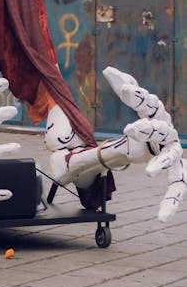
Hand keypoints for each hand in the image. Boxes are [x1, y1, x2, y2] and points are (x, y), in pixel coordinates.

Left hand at [104, 67, 185, 222]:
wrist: (164, 141)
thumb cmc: (148, 119)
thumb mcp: (136, 103)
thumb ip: (125, 86)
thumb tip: (109, 69)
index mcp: (156, 113)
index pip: (146, 102)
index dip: (136, 94)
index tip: (122, 89)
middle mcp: (168, 131)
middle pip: (160, 128)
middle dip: (147, 128)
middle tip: (130, 128)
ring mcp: (173, 152)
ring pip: (172, 159)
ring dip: (161, 164)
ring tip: (148, 172)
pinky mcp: (175, 171)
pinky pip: (177, 187)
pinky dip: (171, 202)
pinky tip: (161, 217)